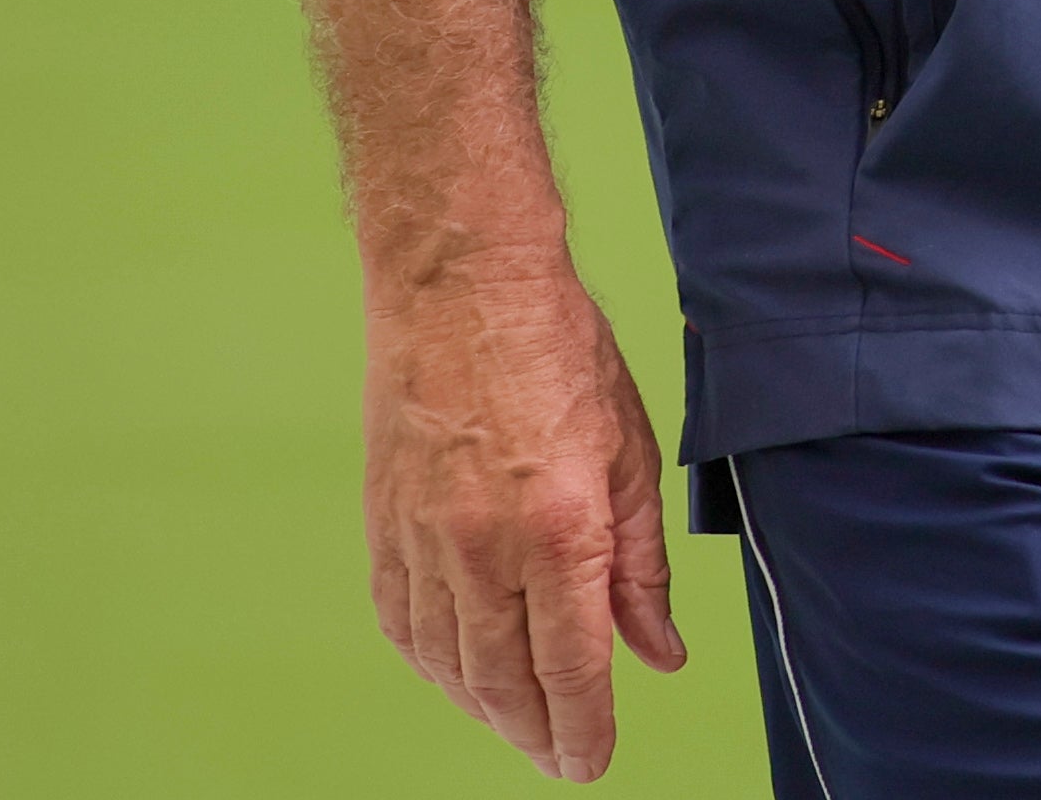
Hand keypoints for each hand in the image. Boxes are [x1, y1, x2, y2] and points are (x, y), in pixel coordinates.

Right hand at [362, 249, 683, 777]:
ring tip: (520, 726)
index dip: (583, 727)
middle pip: (504, 680)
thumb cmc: (559, 352)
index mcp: (558, 528)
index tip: (592, 762)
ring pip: (449, 662)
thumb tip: (656, 651)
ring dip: (485, 708)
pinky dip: (432, 664)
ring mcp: (423, 539)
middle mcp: (482, 547)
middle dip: (536, 734)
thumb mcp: (633, 452)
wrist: (461, 287)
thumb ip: (641, 564)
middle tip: (562, 760)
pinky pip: (403, 623)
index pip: (571, 665)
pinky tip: (457, 673)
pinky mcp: (384, 526)